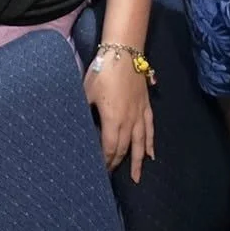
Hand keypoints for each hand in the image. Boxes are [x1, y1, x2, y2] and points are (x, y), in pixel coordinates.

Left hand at [84, 51, 154, 182]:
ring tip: (136, 177)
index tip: (99, 171)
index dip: (105, 161)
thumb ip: (84, 111)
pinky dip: (151, 143)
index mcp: (113, 120)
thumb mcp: (86, 92)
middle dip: (116, 163)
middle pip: (124, 148)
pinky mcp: (146, 106)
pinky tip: (152, 154)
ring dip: (137, 161)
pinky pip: (150, 128)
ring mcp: (140, 114)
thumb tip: (77, 125)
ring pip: (140, 143)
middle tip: (110, 175)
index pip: (109, 148)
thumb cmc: (102, 72)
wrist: (123, 53)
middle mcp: (129, 121)